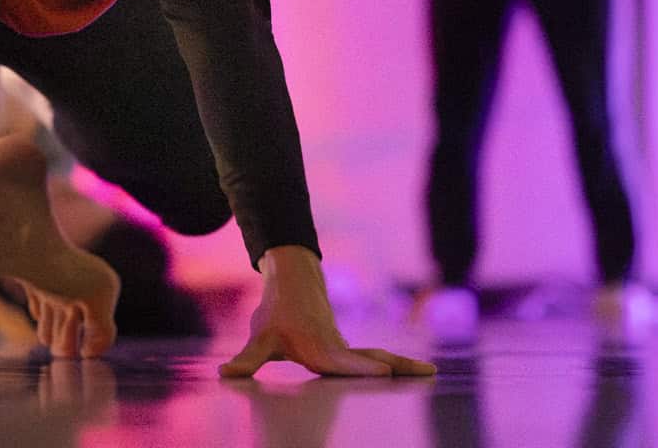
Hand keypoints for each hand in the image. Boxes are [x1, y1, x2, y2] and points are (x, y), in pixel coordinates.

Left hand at [219, 247, 435, 379]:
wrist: (292, 283)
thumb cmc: (277, 312)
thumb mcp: (260, 337)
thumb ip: (248, 359)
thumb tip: (225, 375)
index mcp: (321, 349)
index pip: (345, 362)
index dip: (363, 367)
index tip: (385, 369)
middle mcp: (338, 350)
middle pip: (374, 359)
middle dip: (400, 367)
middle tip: (429, 371)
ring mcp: (346, 349)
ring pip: (379, 356)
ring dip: (404, 365)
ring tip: (432, 373)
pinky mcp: (348, 350)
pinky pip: (375, 358)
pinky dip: (396, 365)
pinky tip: (411, 374)